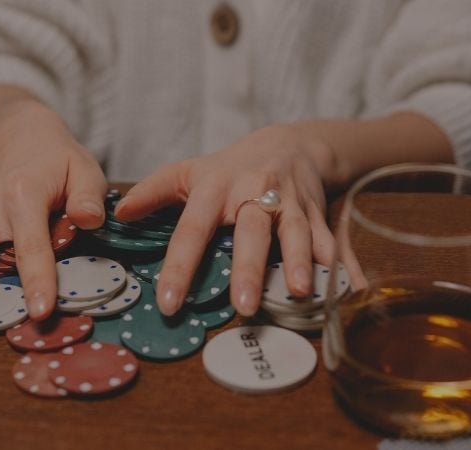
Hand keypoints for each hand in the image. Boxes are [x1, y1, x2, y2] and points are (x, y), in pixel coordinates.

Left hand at [115, 125, 337, 316]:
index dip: (180, 265)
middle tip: (242, 305)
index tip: (169, 302)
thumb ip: (153, 192)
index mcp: (218, 187)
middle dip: (249, 267)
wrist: (289, 144)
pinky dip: (343, 267)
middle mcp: (256, 193)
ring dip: (300, 262)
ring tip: (300, 292)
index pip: (193, 228)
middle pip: (252, 231)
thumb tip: (117, 215)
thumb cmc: (231, 167)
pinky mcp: (319, 213)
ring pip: (297, 233)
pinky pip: (333, 242)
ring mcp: (291, 203)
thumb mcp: (188, 172)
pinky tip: (353, 292)